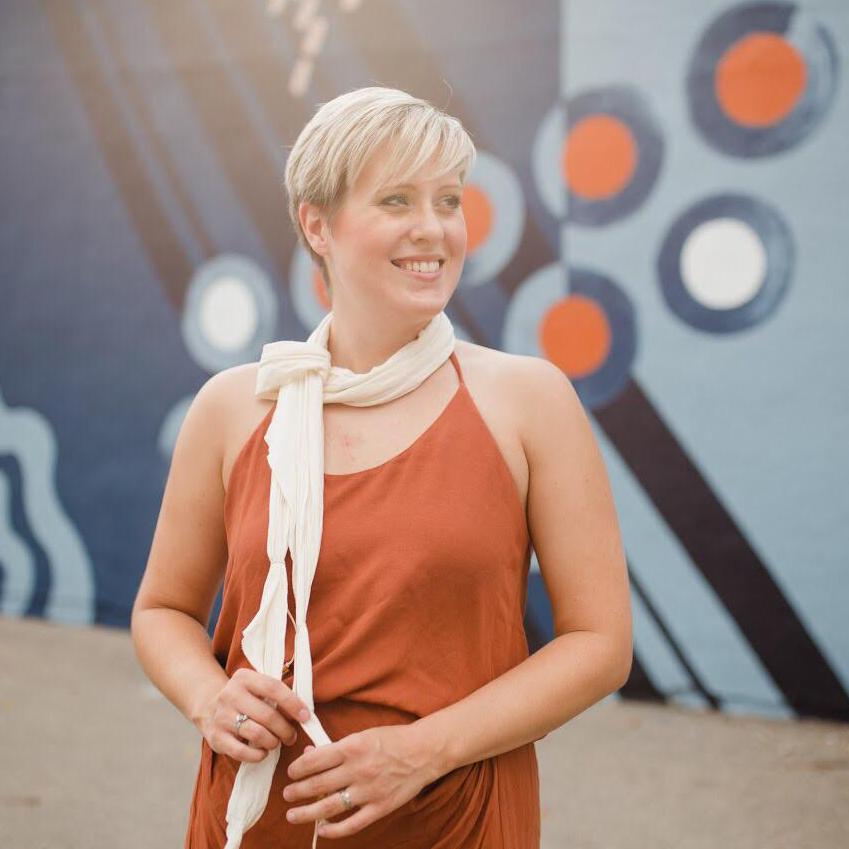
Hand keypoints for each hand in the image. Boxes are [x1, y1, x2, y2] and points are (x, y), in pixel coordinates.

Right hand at [196, 667, 312, 763]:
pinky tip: (263, 752)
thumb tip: (303, 714)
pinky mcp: (216, 738)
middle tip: (292, 736)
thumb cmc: (245, 699)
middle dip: (285, 729)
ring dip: (273, 742)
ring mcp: (222, 717)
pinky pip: (242, 752)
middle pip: (268, 715)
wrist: (209, 708)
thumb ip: (277, 696)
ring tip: (277, 742)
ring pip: (257, 734)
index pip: (273, 688)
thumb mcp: (257, 688)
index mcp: (244, 678)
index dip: (293, 703)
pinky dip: (258, 755)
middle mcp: (230, 695)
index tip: (306, 716)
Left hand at [282, 724, 439, 838]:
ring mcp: (369, 791)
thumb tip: (310, 755)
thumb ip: (336, 747)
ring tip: (292, 814)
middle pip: (318, 785)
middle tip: (287, 794)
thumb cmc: (391, 739)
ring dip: (306, 813)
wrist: (423, 751)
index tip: (291, 772)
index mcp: (352, 747)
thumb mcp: (362, 735)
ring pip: (329, 807)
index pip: (315, 761)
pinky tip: (322, 829)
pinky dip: (334, 830)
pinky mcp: (380, 808)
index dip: (298, 768)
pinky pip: (352, 824)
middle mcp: (358, 770)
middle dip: (297, 791)